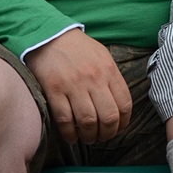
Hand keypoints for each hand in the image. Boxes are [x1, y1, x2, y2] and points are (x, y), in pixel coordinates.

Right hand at [25, 30, 132, 144]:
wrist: (47, 34)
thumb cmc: (76, 47)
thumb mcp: (101, 56)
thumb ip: (111, 78)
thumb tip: (118, 105)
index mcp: (108, 70)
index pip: (124, 104)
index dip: (123, 123)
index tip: (117, 128)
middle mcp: (94, 78)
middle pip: (108, 117)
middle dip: (107, 133)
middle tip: (102, 137)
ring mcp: (73, 84)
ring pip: (88, 122)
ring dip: (89, 136)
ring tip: (87, 138)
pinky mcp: (54, 89)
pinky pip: (64, 119)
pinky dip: (69, 133)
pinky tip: (71, 136)